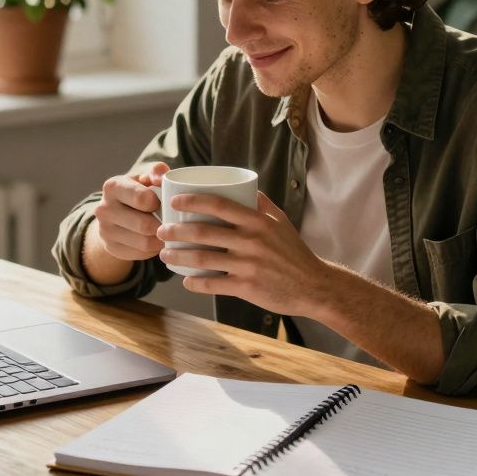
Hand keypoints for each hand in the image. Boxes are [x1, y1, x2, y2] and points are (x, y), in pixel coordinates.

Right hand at [91, 162, 167, 261]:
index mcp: (112, 187)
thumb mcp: (145, 178)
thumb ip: (156, 172)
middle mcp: (103, 209)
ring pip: (145, 243)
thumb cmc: (137, 191)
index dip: (159, 203)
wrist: (114, 213)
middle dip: (163, 225)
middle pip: (145, 225)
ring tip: (168, 232)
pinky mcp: (111, 248)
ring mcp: (105, 231)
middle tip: (172, 222)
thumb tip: (162, 172)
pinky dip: (153, 249)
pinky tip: (156, 240)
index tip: (163, 202)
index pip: (142, 199)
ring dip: (161, 239)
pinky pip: (141, 254)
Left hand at [156, 191, 335, 317]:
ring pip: (203, 258)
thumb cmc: (295, 252)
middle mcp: (252, 240)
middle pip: (204, 231)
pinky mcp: (247, 287)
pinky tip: (186, 281)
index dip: (192, 200)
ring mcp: (248, 265)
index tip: (175, 201)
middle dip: (176, 230)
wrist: (313, 286)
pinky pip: (213, 284)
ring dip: (178, 256)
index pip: (218, 204)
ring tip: (165, 254)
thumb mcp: (281, 222)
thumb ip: (262, 204)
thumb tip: (246, 188)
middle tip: (162, 231)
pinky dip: (195, 283)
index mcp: (257, 221)